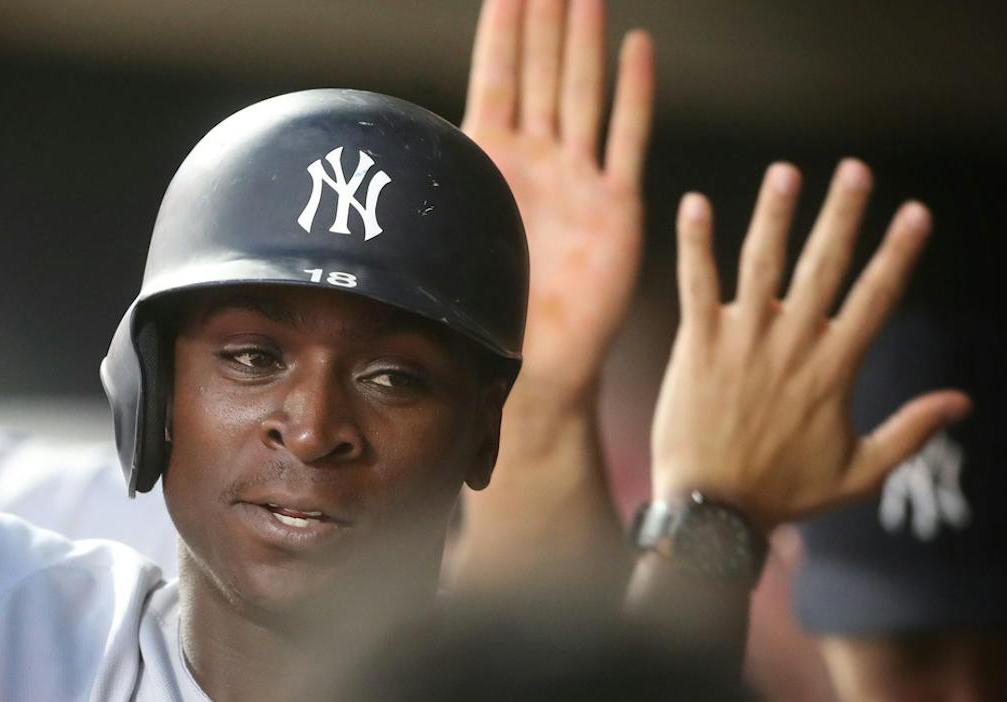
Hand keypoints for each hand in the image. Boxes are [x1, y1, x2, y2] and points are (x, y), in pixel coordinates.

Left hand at [462, 0, 651, 400]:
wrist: (531, 363)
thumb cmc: (483, 310)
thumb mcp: (445, 241)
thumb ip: (426, 199)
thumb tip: (370, 161)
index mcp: (491, 162)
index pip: (496, 78)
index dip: (502, 31)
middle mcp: (537, 159)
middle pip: (543, 72)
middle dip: (546, 20)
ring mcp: (578, 176)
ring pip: (583, 92)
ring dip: (584, 42)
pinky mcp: (615, 203)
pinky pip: (626, 138)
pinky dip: (633, 94)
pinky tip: (636, 49)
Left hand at [649, 161, 959, 531]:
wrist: (711, 512)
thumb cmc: (784, 495)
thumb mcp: (860, 472)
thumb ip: (910, 432)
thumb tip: (963, 402)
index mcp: (834, 368)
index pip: (876, 297)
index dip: (898, 253)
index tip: (916, 213)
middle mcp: (792, 345)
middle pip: (824, 267)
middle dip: (842, 216)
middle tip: (855, 169)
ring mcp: (743, 342)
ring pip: (762, 266)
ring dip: (774, 216)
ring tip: (786, 172)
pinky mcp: (697, 346)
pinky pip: (696, 286)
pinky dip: (694, 245)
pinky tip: (693, 204)